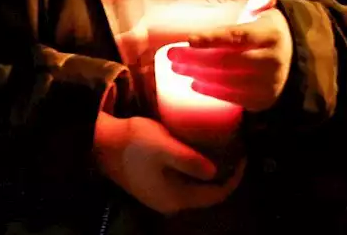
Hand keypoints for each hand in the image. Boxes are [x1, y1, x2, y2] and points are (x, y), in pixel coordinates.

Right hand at [93, 113, 243, 214]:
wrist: (101, 143)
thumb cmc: (134, 143)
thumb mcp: (164, 147)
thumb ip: (190, 160)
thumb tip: (214, 172)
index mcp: (176, 198)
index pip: (215, 195)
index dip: (234, 178)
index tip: (245, 155)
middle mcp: (170, 203)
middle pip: (207, 195)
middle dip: (224, 175)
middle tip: (236, 149)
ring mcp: (160, 196)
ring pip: (195, 188)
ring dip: (210, 172)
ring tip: (222, 148)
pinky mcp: (153, 185)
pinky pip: (184, 182)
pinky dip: (196, 170)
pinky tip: (198, 151)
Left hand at [171, 0, 292, 111]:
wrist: (295, 64)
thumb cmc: (269, 34)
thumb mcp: (267, 12)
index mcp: (269, 34)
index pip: (237, 36)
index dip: (212, 38)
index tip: (189, 38)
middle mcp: (270, 59)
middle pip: (226, 61)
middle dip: (194, 58)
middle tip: (171, 55)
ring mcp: (266, 83)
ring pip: (226, 80)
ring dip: (197, 74)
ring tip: (177, 67)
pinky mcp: (261, 100)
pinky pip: (231, 97)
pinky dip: (210, 90)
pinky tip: (194, 83)